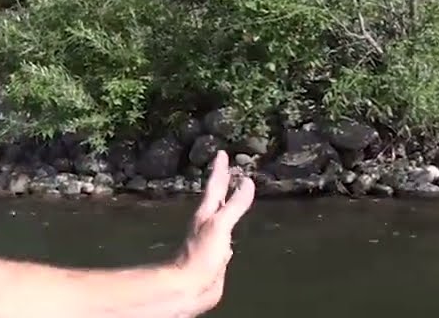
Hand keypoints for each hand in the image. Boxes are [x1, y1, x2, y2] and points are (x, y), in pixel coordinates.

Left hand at [172, 150, 254, 314]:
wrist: (190, 285)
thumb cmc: (201, 254)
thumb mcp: (220, 225)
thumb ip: (234, 205)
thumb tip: (247, 181)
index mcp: (207, 212)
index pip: (215, 185)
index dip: (219, 170)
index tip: (222, 153)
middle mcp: (208, 222)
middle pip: (217, 198)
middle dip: (223, 183)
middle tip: (229, 168)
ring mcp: (212, 238)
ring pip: (222, 215)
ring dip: (228, 204)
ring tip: (234, 195)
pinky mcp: (217, 254)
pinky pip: (227, 235)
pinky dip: (232, 228)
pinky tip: (233, 232)